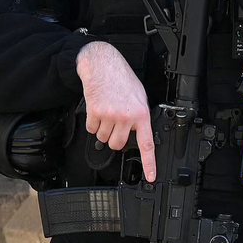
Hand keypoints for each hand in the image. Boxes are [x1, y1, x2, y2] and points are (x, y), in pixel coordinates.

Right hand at [76, 41, 156, 181]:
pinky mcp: (95, 113)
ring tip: (108, 112)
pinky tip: (98, 110)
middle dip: (114, 138)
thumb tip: (137, 134)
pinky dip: (93, 123)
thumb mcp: (139, 98)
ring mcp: (110, 116)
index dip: (149, 163)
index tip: (150, 176)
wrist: (103, 66)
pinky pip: (91, 129)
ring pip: (103, 138)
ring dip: (103, 129)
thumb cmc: (122, 81)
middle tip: (116, 125)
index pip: (146, 144)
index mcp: (141, 114)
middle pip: (117, 144)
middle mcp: (126, 117)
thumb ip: (139, 117)